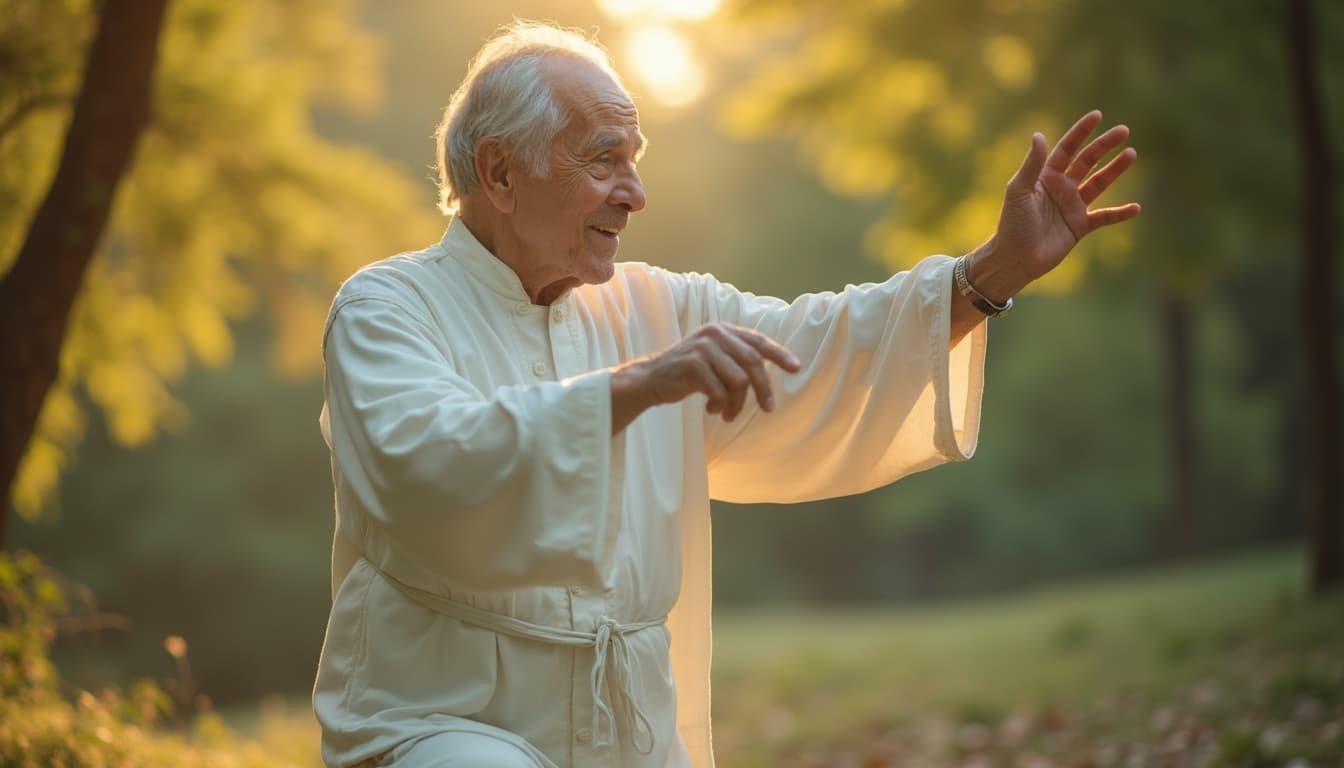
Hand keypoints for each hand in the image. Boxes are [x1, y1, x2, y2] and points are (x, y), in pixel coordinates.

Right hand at [611, 323, 801, 431]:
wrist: (651, 379)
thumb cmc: (687, 373)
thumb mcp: (714, 358)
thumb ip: (736, 359)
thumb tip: (767, 375)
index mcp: (723, 330)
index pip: (759, 341)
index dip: (780, 354)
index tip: (796, 368)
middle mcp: (715, 334)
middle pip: (754, 362)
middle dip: (763, 389)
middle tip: (768, 409)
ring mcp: (704, 348)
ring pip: (739, 380)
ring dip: (738, 403)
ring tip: (729, 414)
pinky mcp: (693, 364)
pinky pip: (720, 391)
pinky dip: (719, 405)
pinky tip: (712, 410)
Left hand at [971, 110, 1141, 298]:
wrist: (1015, 258)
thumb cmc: (1012, 223)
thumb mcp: (1019, 190)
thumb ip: (1031, 164)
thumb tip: (1039, 135)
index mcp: (1046, 176)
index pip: (1067, 149)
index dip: (1081, 132)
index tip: (1097, 115)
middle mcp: (1062, 187)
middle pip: (1087, 161)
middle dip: (1104, 146)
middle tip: (1124, 130)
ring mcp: (1073, 206)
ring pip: (1099, 183)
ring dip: (1115, 169)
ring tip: (1131, 154)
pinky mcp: (1080, 226)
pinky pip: (1104, 217)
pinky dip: (1119, 213)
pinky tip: (1136, 208)